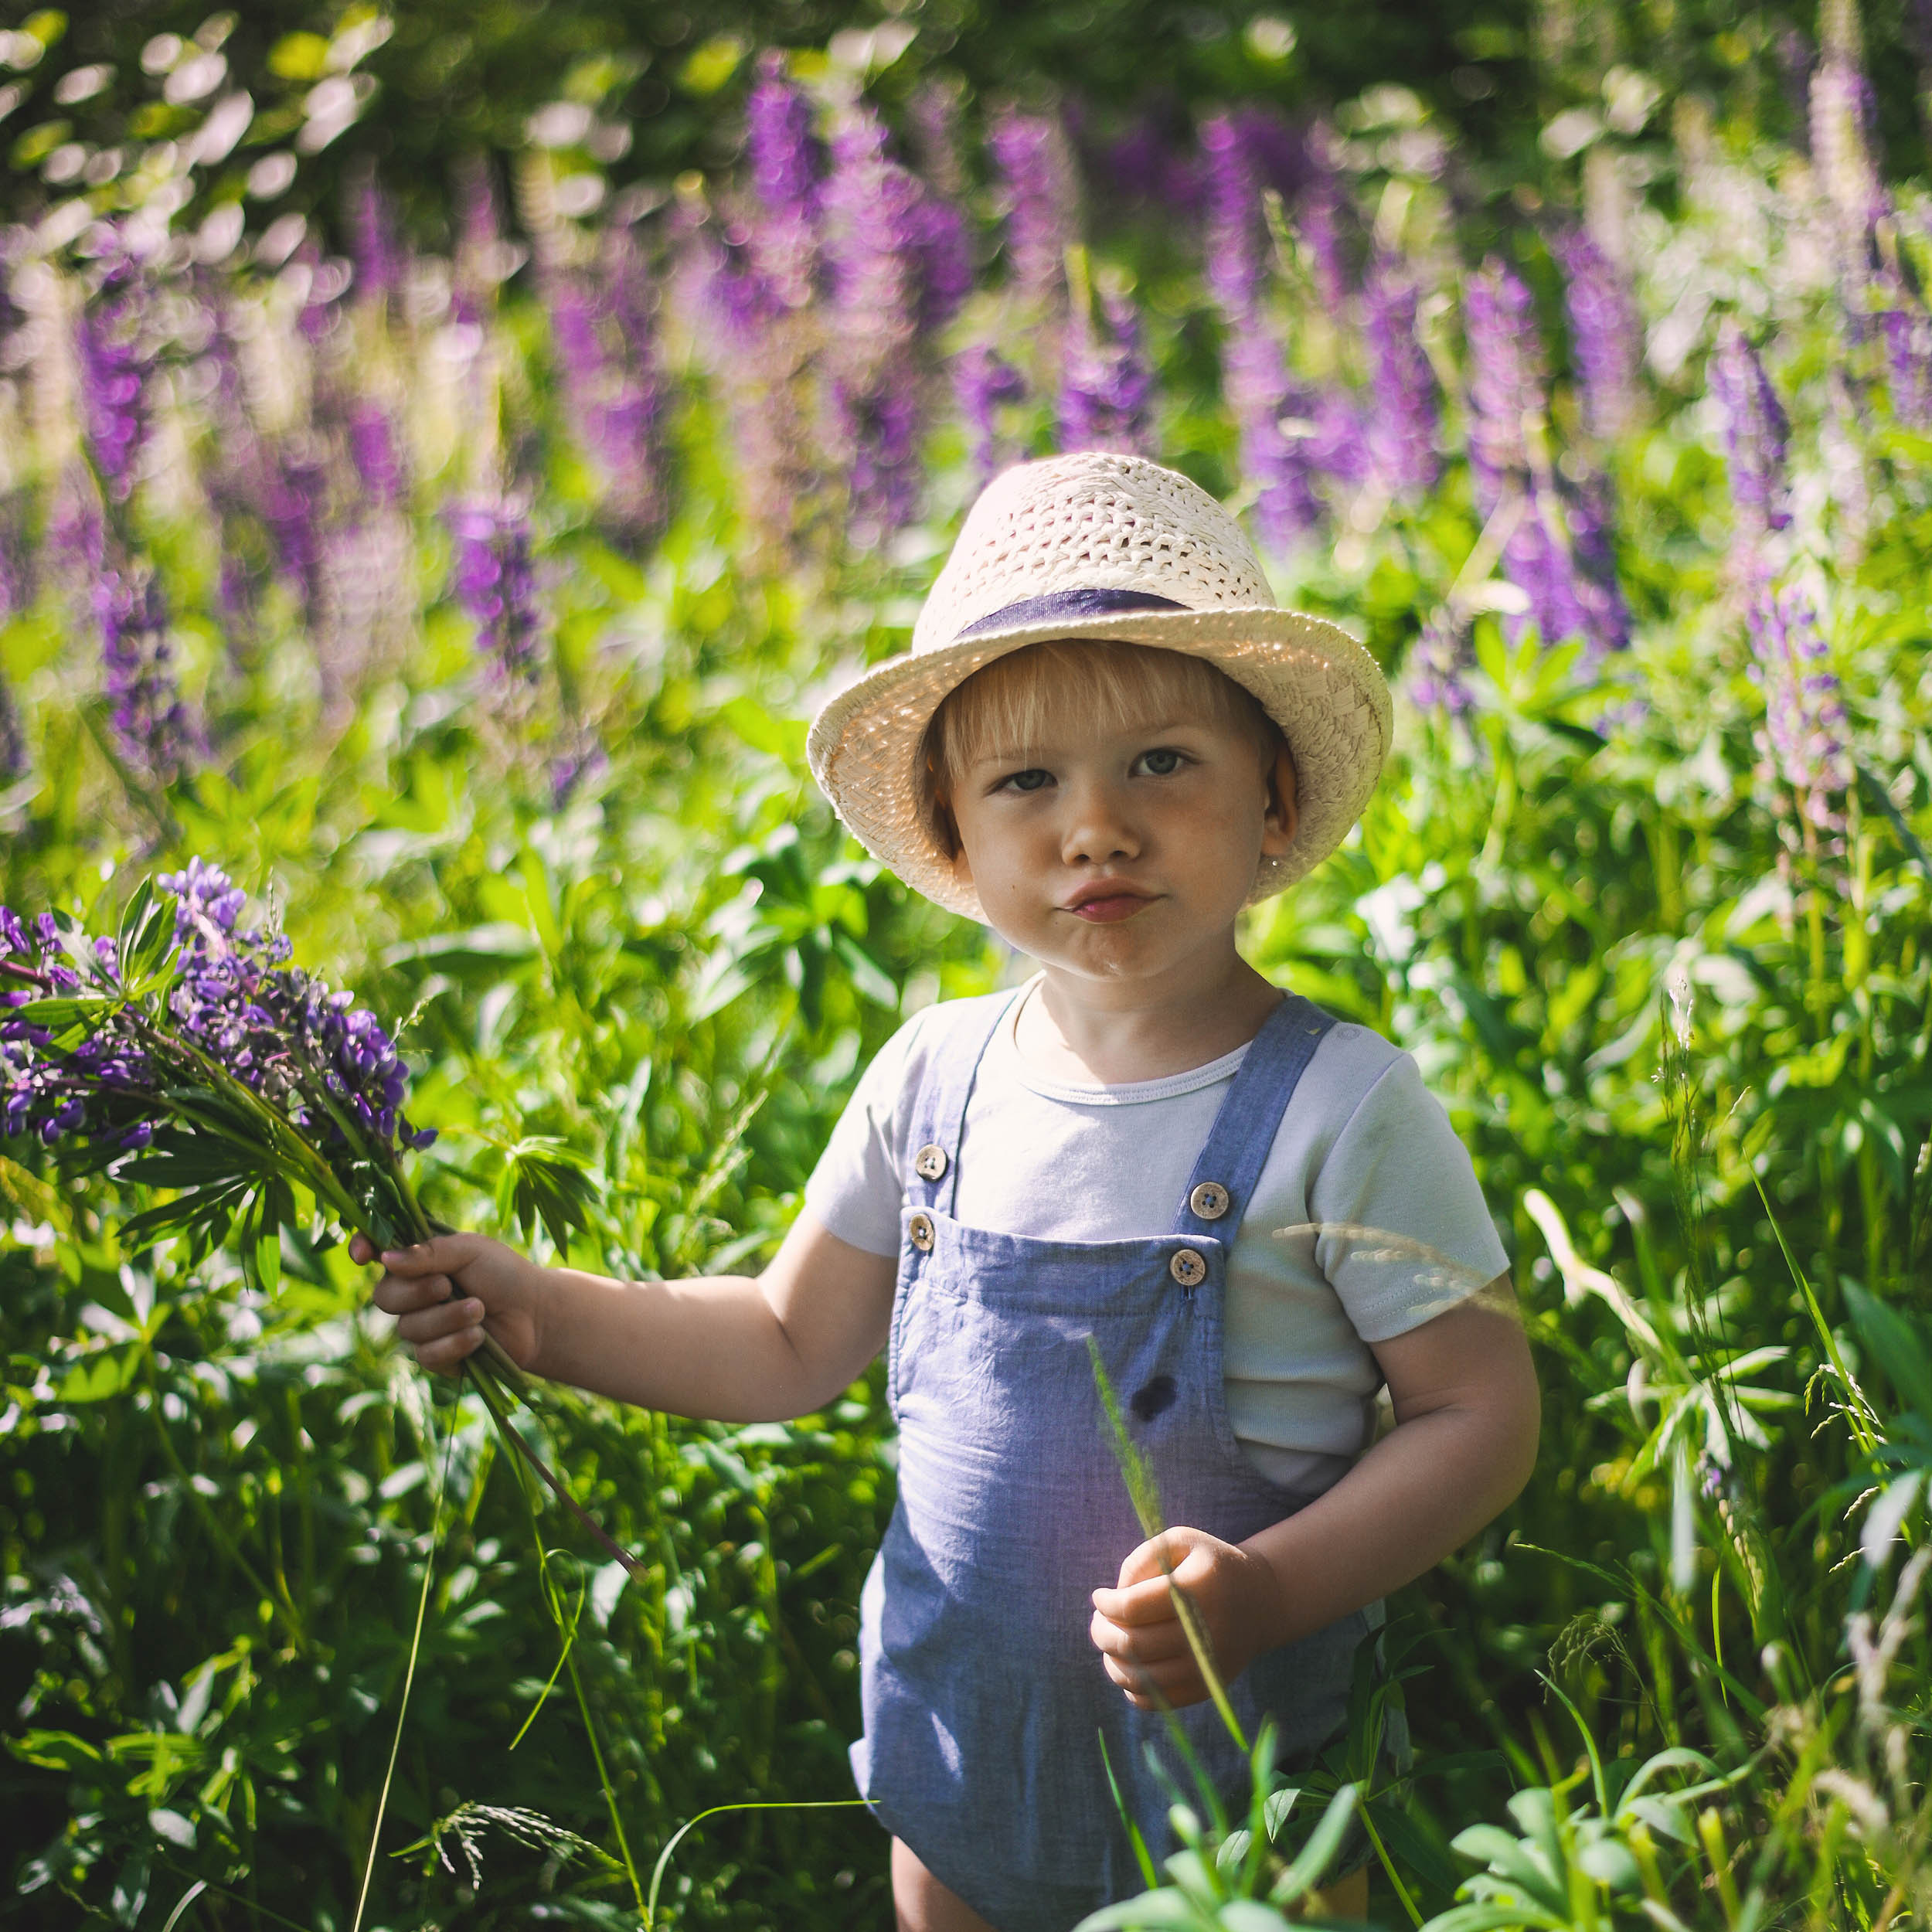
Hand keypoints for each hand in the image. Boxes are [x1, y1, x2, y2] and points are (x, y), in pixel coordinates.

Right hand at [351, 1230, 545, 1375]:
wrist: (535, 1313)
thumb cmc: (504, 1274)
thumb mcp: (470, 1251)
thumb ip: (428, 1253)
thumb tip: (385, 1259)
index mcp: (417, 1261)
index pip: (376, 1252)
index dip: (362, 1250)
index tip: (363, 1255)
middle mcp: (413, 1293)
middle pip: (384, 1297)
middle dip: (416, 1292)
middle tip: (448, 1286)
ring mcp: (422, 1327)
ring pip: (408, 1328)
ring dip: (447, 1318)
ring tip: (479, 1309)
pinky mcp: (436, 1357)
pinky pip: (427, 1355)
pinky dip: (455, 1343)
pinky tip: (479, 1336)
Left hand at [1089, 1526, 1283, 1710]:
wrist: (1260, 1601)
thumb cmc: (1209, 1565)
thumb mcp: (1180, 1542)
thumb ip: (1142, 1559)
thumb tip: (1116, 1595)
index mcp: (1198, 1589)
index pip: (1132, 1608)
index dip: (1106, 1604)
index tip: (1099, 1596)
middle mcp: (1206, 1632)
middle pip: (1133, 1645)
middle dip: (1102, 1633)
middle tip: (1097, 1621)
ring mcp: (1208, 1666)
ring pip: (1141, 1679)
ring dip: (1112, 1663)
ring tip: (1109, 1643)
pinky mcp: (1208, 1688)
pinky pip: (1158, 1701)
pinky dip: (1133, 1689)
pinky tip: (1130, 1667)